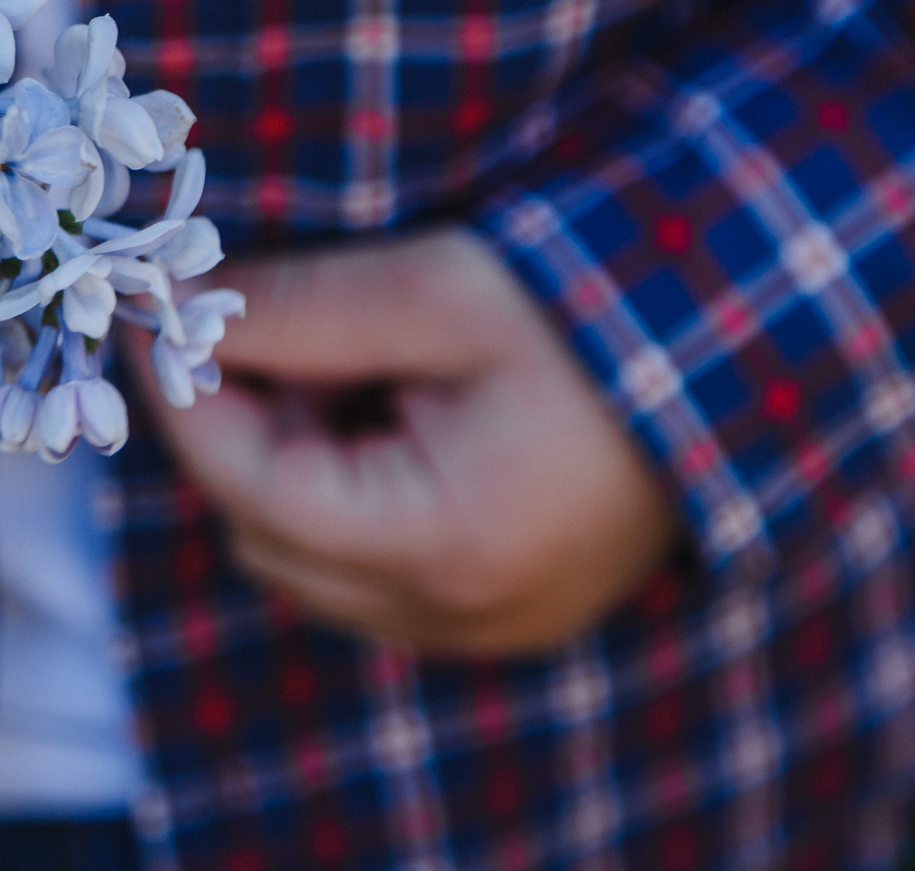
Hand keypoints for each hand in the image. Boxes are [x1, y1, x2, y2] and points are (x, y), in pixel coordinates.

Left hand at [137, 227, 680, 655]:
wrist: (757, 345)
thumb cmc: (600, 310)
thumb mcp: (443, 287)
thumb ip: (302, 308)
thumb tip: (186, 315)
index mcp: (443, 539)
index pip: (249, 482)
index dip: (187, 397)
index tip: (156, 318)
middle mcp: (458, 612)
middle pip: (270, 535)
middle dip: (238, 430)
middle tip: (254, 323)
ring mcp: (490, 626)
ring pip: (315, 560)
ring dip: (292, 463)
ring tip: (345, 358)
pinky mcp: (510, 609)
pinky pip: (376, 572)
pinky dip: (348, 494)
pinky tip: (390, 407)